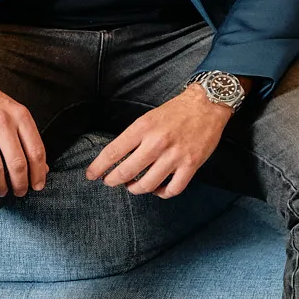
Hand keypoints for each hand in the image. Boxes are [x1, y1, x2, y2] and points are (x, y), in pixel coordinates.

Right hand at [0, 63, 48, 196]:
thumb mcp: (15, 113)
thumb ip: (28, 137)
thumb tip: (44, 167)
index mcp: (20, 116)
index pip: (36, 151)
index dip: (39, 173)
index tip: (38, 187)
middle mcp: (3, 122)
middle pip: (17, 162)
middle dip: (20, 183)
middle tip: (19, 194)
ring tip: (1, 191)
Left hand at [88, 83, 234, 197]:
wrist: (207, 105)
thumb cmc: (176, 111)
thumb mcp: (148, 118)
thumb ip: (134, 137)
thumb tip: (117, 158)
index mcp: (143, 128)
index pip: (113, 152)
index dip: (98, 167)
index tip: (91, 175)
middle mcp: (157, 143)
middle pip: (126, 172)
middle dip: (113, 181)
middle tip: (110, 182)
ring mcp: (175, 155)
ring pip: (147, 184)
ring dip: (135, 189)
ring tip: (133, 186)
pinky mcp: (191, 164)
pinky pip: (173, 189)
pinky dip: (162, 193)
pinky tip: (158, 189)